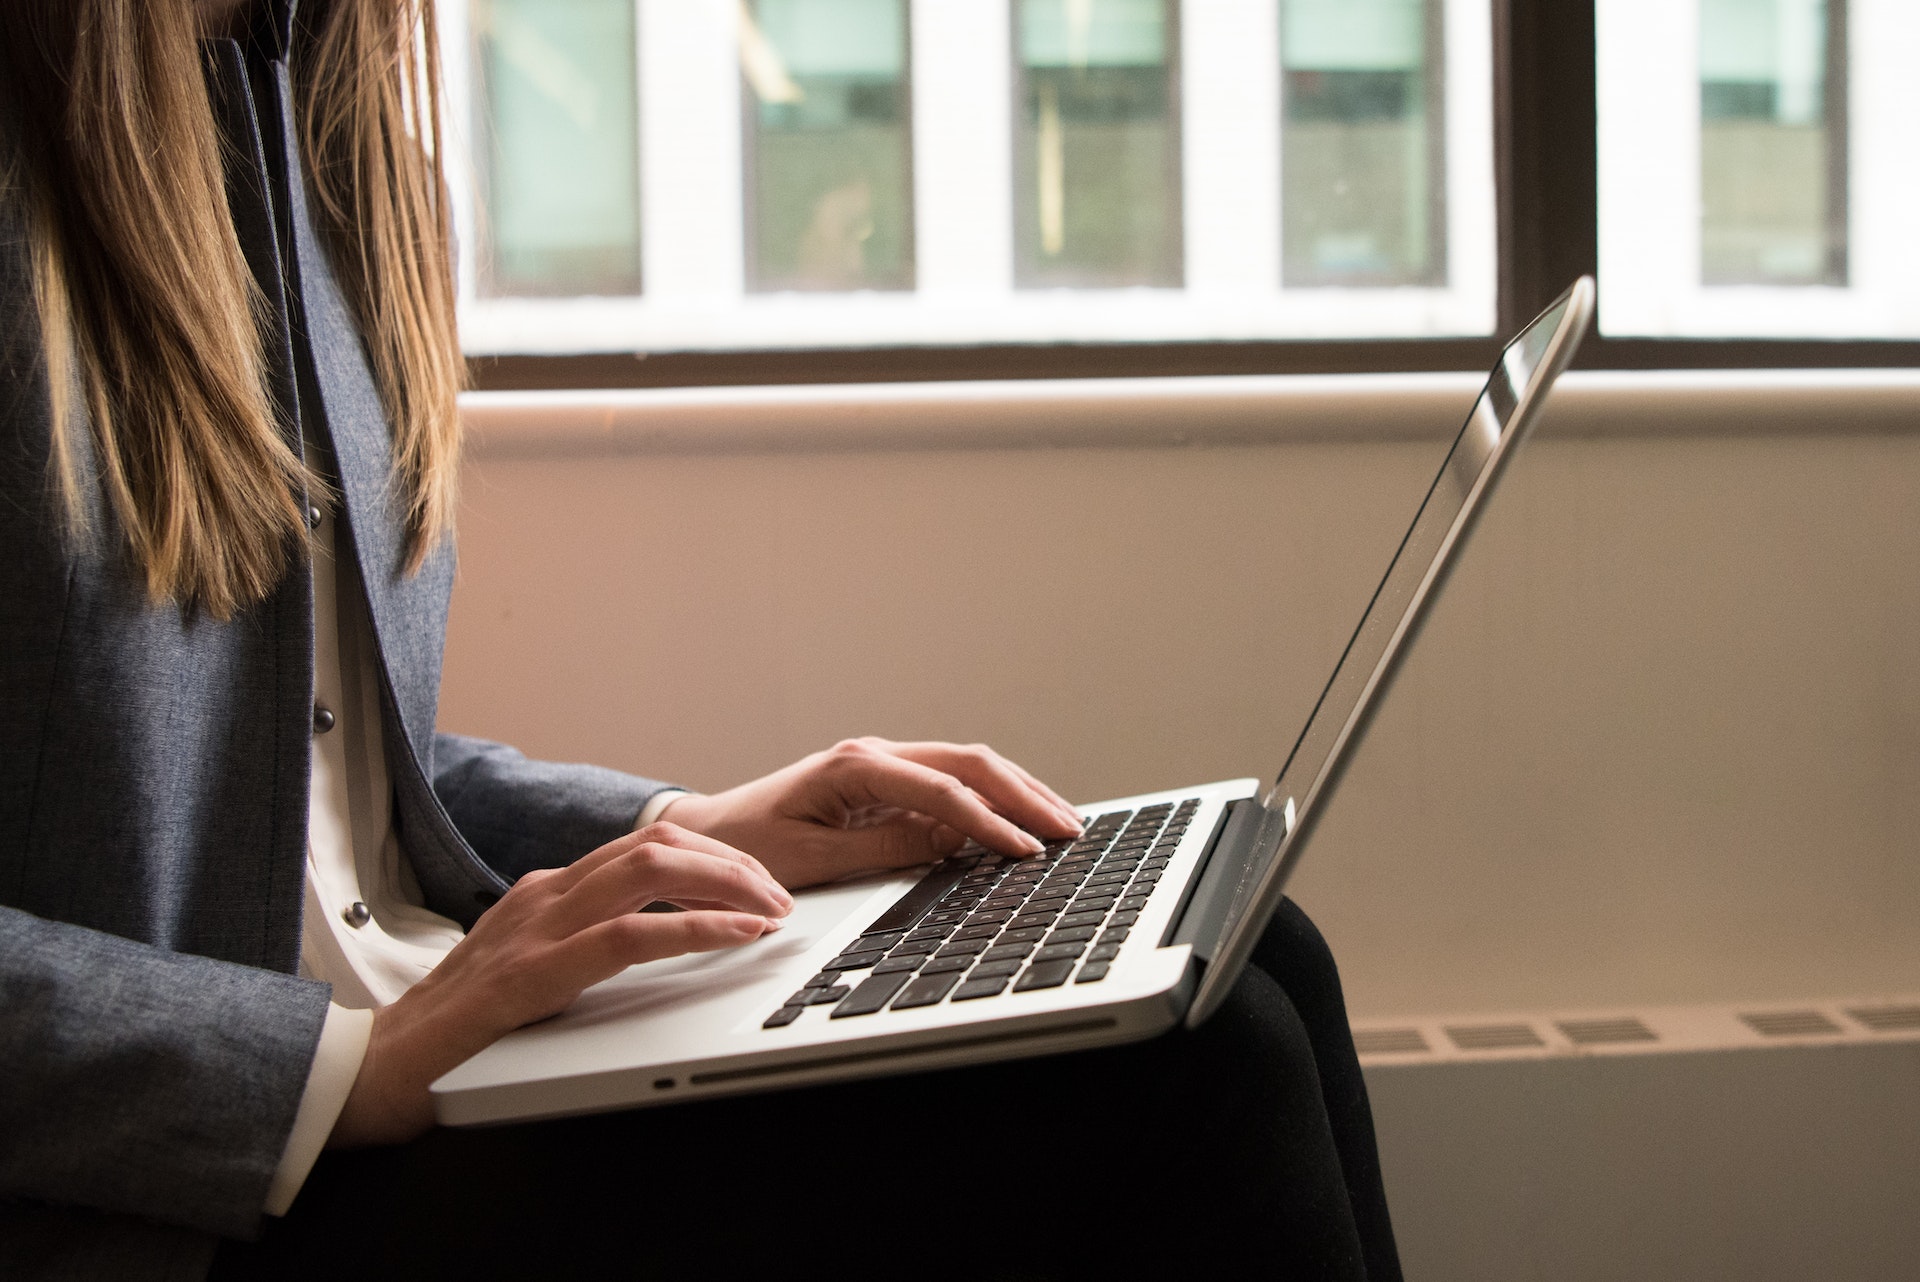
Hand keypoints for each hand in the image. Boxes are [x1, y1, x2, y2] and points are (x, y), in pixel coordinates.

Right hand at [328, 822, 791, 1146]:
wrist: (376, 1071)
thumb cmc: (458, 1032)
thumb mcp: (534, 970)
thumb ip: (583, 944)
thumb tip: (658, 937)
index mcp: (548, 891)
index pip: (646, 846)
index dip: (714, 857)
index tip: (759, 884)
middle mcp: (546, 894)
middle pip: (659, 842)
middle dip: (733, 862)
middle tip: (780, 896)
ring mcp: (538, 927)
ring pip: (652, 869)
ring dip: (727, 884)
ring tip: (771, 910)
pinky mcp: (535, 972)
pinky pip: (632, 935)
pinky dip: (697, 930)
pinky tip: (736, 938)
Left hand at [660, 737, 1081, 889]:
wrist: (707, 834)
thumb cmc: (747, 845)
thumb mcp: (812, 859)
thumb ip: (882, 849)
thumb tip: (947, 844)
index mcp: (855, 766)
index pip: (942, 789)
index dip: (989, 820)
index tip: (1024, 850)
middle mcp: (874, 756)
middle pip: (969, 763)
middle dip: (1023, 794)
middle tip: (1068, 829)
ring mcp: (883, 767)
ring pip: (967, 767)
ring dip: (1017, 792)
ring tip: (1061, 822)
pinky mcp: (886, 785)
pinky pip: (951, 786)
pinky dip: (992, 801)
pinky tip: (1021, 820)